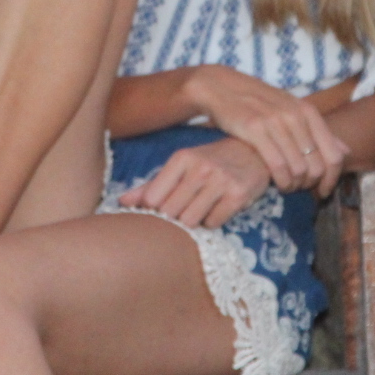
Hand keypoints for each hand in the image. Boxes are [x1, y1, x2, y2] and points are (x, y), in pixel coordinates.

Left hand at [119, 138, 272, 227]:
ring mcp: (221, 180)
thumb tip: (121, 203)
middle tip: (186, 208)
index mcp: (181, 158)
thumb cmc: (210, 161)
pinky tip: (218, 208)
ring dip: (194, 221)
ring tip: (202, 207)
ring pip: (191, 221)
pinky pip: (214, 223)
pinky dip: (213, 221)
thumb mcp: (181, 166)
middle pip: (171, 213)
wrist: (253, 151)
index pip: (153, 199)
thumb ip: (151, 185)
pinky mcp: (238, 194)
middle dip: (175, 217)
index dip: (155, 210)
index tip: (164, 207)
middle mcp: (200, 167)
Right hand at [187, 66, 348, 195]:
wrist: (222, 87)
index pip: (334, 155)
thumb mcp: (292, 110)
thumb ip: (319, 131)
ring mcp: (276, 122)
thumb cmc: (259, 102)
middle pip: (317, 167)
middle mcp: (296, 116)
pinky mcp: (256, 130)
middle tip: (299, 189)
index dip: (332, 180)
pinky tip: (275, 183)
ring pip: (299, 169)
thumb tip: (346, 151)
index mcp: (309, 112)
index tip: (323, 192)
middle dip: (311, 185)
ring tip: (286, 187)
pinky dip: (280, 181)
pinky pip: (278, 166)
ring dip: (295, 186)